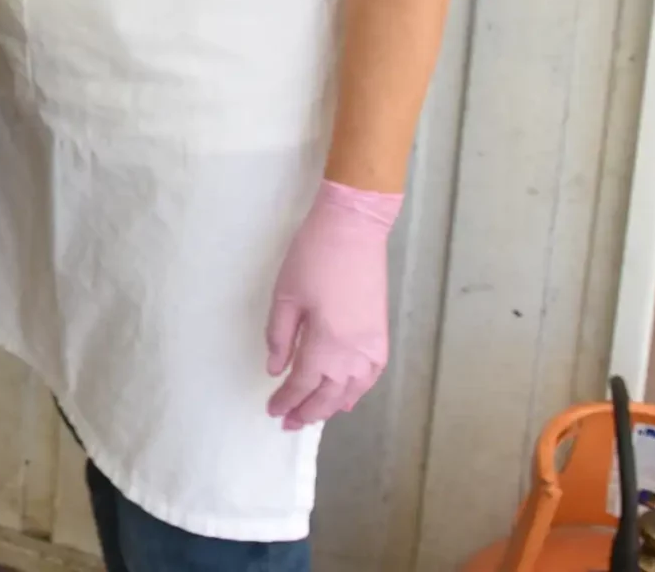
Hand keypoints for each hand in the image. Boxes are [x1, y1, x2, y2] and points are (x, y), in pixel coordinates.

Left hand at [265, 181, 402, 430]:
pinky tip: (346, 398)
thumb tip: (276, 370)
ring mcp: (372, 348)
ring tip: (311, 415)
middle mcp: (353, 355)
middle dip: (307, 412)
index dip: (286, 401)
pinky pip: (370, 378)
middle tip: (287, 423)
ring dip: (331, 407)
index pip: (302, 385)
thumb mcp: (284, 296)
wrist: (354, 231)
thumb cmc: (312, 258)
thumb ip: (279, 338)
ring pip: (352, 392)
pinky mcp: (382, 337)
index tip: (272, 411)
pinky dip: (356, 392)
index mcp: (325, 346)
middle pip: (328, 396)